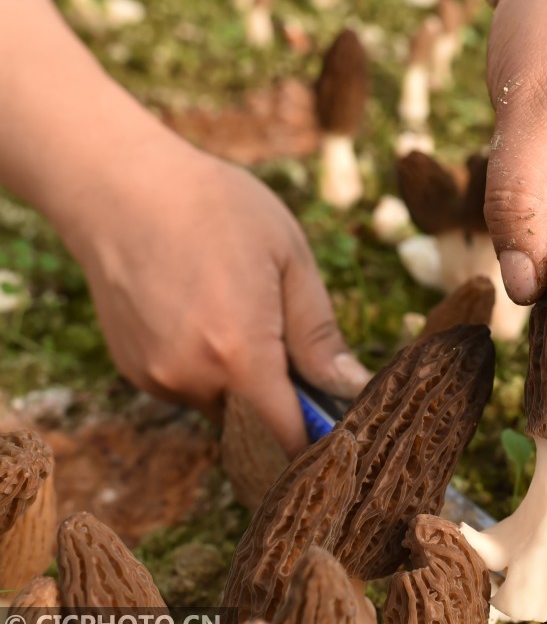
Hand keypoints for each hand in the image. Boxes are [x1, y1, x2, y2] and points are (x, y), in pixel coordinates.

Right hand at [0, 0, 369, 454]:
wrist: (119, 185)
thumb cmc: (216, 210)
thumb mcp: (290, 259)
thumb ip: (319, 335)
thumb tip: (350, 386)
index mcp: (239, 354)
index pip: (285, 438)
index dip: (313, 439)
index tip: (332, 422)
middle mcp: (191, 378)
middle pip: (255, 428)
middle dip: (282, 406)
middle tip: (295, 352)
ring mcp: (156, 377)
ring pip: (221, 409)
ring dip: (244, 386)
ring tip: (244, 316)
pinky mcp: (134, 369)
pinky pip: (188, 389)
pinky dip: (209, 371)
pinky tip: (207, 317)